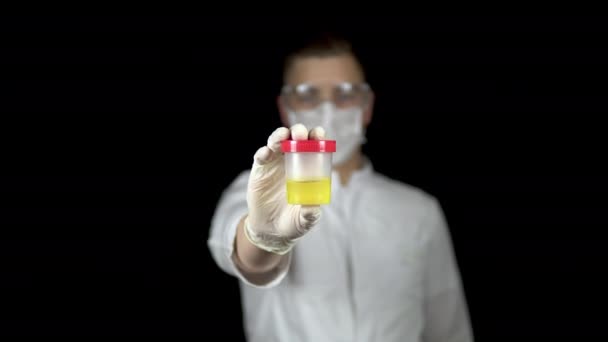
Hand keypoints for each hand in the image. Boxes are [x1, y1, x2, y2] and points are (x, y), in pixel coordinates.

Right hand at [244, 123, 325, 254]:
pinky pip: (261, 157)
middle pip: (295, 138)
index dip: (317, 136)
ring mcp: (275, 163)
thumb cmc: (294, 221)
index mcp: (308, 167)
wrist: (271, 230)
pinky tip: (265, 154)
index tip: (319, 135)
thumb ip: (310, 214)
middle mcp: (292, 160)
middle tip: (300, 135)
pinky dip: (263, 152)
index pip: (314, 145)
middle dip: (298, 131)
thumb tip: (313, 208)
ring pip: (276, 142)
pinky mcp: (260, 170)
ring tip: (282, 137)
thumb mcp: (305, 220)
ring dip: (279, 136)